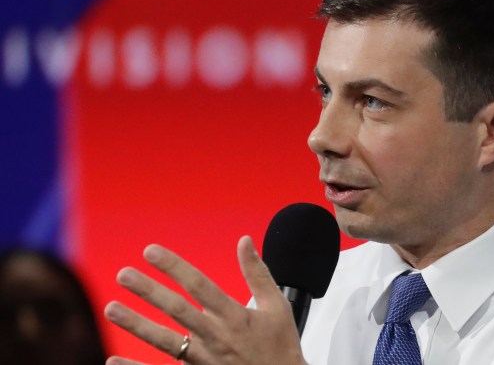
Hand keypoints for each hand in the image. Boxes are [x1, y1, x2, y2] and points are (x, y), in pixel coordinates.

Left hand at [104, 236, 304, 364]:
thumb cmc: (281, 346)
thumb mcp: (277, 306)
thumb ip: (257, 273)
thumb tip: (245, 241)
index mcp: (235, 316)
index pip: (199, 285)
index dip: (174, 266)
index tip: (151, 252)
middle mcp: (216, 337)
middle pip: (176, 310)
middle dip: (148, 291)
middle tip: (123, 274)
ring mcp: (204, 360)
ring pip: (164, 341)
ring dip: (136, 324)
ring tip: (111, 308)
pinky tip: (114, 359)